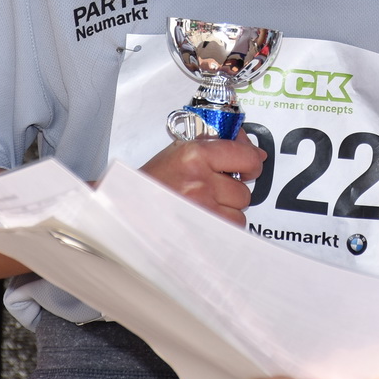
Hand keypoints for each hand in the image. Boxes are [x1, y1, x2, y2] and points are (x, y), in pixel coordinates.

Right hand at [138, 137, 265, 225]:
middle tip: (211, 190)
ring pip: (239, 212)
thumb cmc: (151, 183)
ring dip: (227, 211)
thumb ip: (216, 146)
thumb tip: (254, 151)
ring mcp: (202, 208)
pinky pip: (231, 229)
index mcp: (195, 155)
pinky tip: (203, 220)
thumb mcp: (179, 152)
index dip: (252, 163)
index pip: (246, 156)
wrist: (125, 209)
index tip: (250, 167)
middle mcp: (200, 181)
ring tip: (203, 206)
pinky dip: (222, 226)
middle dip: (232, 191)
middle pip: (244, 190)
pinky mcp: (202, 232)